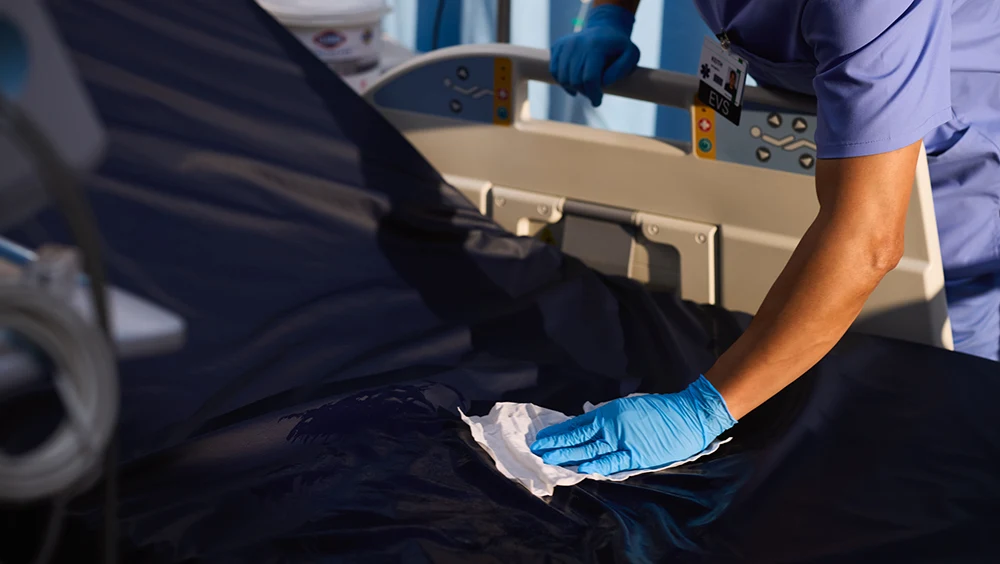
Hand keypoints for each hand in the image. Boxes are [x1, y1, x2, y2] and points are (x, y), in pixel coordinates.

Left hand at [529, 376, 736, 475]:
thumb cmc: (660, 410)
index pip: (577, 424)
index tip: (543, 437)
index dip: (559, 431)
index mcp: (609, 413)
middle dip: (556, 444)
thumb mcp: (629, 407)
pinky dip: (596, 466)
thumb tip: (591, 426)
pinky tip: (580, 468)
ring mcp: (622, 441)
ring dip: (567, 455)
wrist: (687, 415)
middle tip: (537, 449)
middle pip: (577, 437)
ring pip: (588, 450)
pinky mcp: (636, 456)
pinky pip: (611, 463)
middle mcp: (611, 426)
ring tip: (549, 459)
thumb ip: (610, 417)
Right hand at [549, 4, 640, 106]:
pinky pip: (554, 71)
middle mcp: (577, 43)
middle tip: (593, 93)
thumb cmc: (620, 47)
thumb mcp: (631, 56)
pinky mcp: (557, 46)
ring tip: (585, 87)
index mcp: (596, 46)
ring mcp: (565, 44)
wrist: (605, 28)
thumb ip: (621, 70)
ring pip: (563, 78)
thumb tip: (603, 82)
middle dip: (584, 92)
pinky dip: (563, 81)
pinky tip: (573, 81)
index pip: (589, 78)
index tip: (597, 102)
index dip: (593, 94)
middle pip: (575, 80)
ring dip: (573, 88)